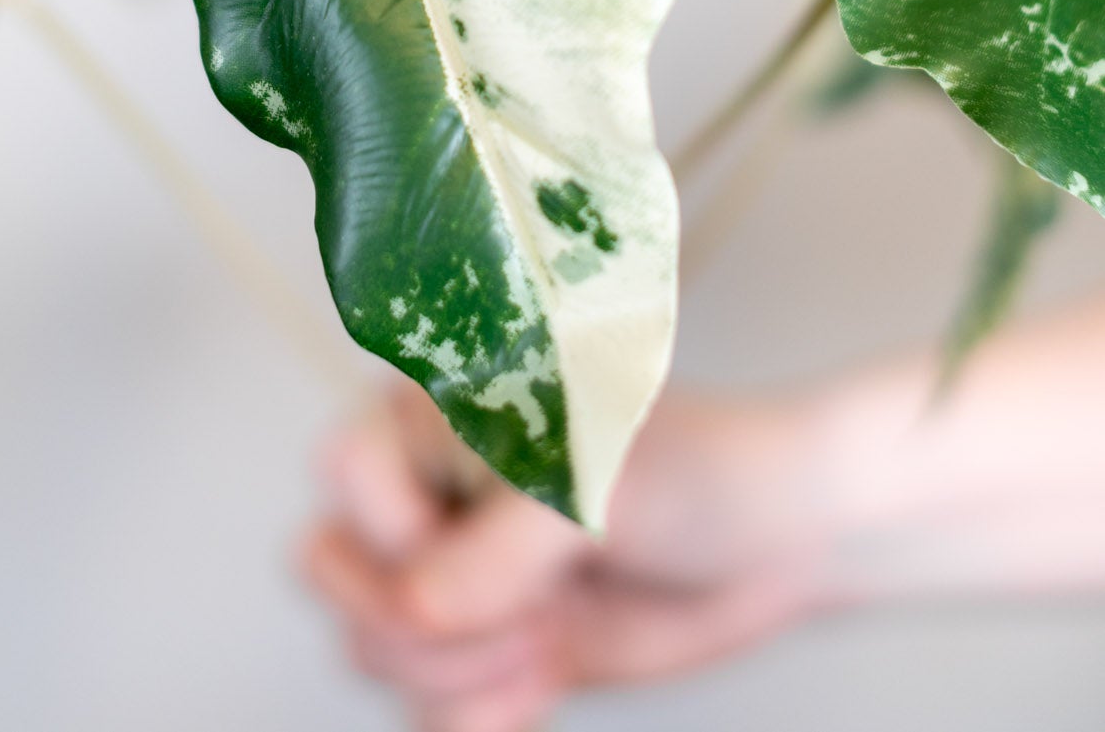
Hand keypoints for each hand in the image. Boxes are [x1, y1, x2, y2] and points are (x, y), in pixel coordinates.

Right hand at [298, 380, 834, 730]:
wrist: (777, 540)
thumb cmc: (697, 470)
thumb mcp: (597, 488)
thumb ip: (497, 549)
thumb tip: (416, 611)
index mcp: (438, 406)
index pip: (341, 472)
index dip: (408, 532)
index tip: (504, 541)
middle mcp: (427, 484)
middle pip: (330, 572)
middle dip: (428, 621)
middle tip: (529, 606)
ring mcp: (452, 571)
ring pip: (371, 652)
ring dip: (464, 672)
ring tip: (552, 633)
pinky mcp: (484, 643)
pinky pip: (423, 708)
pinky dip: (479, 715)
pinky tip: (548, 679)